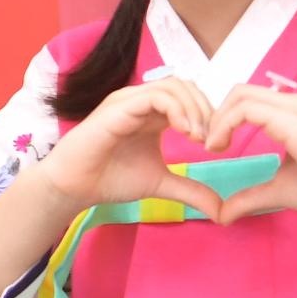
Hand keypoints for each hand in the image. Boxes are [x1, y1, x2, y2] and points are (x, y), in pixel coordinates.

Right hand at [37, 79, 228, 219]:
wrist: (75, 186)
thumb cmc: (111, 178)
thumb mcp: (161, 183)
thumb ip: (190, 191)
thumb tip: (221, 211)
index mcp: (154, 114)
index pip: (191, 98)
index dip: (211, 117)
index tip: (218, 146)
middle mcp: (143, 102)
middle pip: (187, 86)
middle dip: (207, 110)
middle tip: (213, 141)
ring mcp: (131, 101)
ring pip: (174, 85)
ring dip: (195, 109)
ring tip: (200, 138)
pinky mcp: (120, 107)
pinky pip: (155, 96)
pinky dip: (177, 109)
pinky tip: (185, 132)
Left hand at [208, 83, 296, 258]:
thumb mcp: (278, 189)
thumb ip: (249, 197)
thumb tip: (223, 214)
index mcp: (292, 114)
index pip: (250, 102)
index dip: (226, 119)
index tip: (216, 147)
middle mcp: (292, 103)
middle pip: (241, 91)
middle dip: (218, 114)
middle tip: (210, 144)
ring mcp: (291, 106)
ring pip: (240, 94)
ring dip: (218, 118)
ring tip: (213, 146)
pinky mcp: (288, 116)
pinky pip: (245, 109)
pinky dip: (225, 124)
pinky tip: (220, 146)